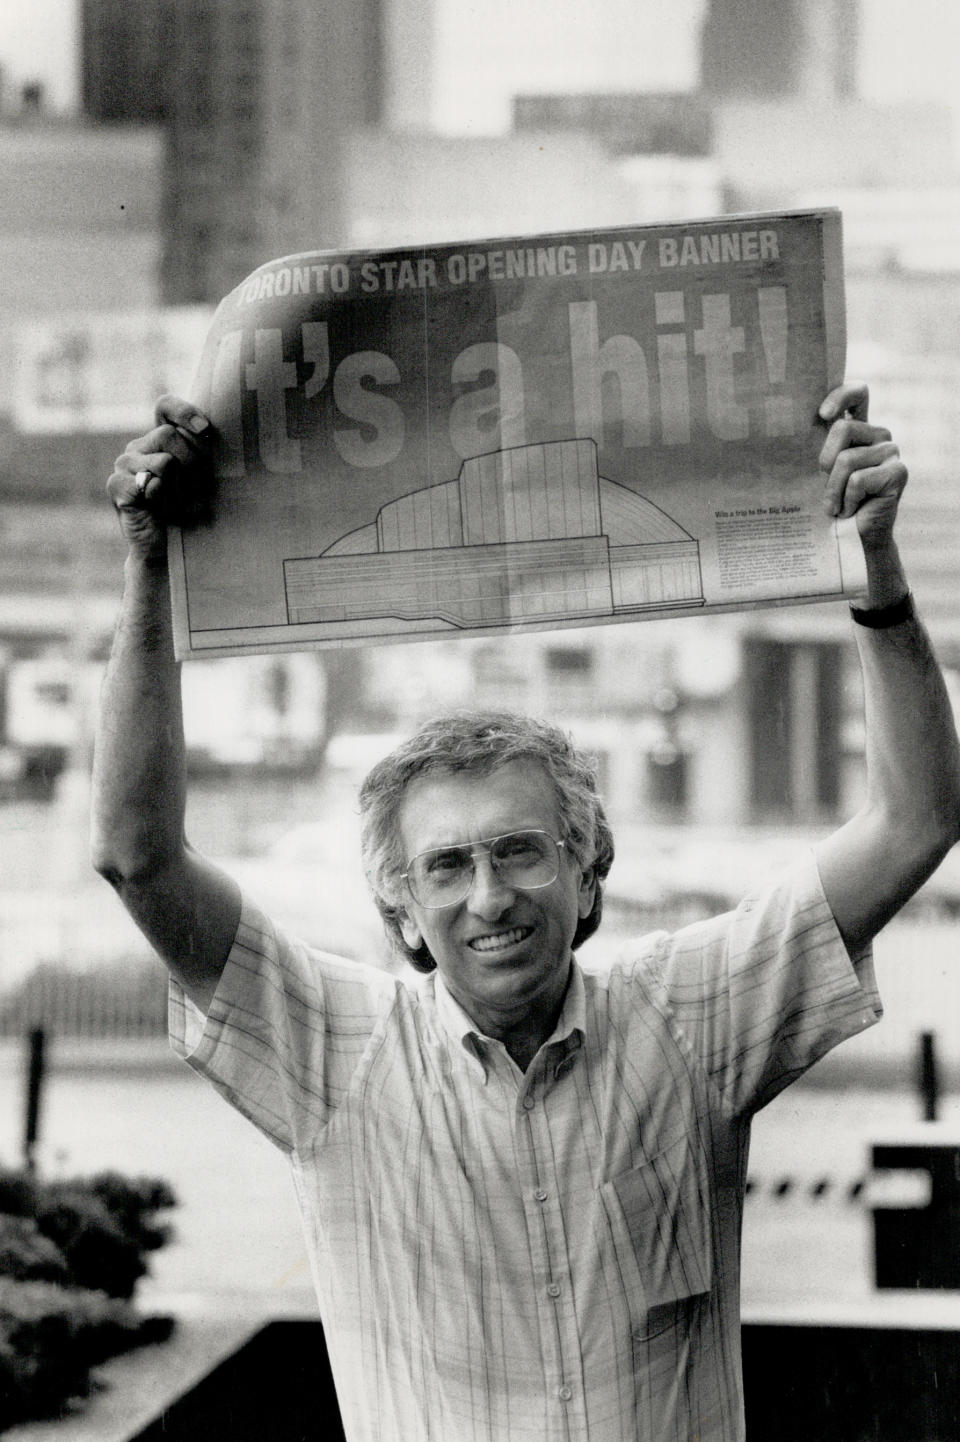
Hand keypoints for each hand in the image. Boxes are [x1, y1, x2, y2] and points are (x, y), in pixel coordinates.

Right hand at [107, 395, 213, 561]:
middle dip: (192, 463)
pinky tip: (160, 509)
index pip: (165, 408)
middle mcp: (137, 447)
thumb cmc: (186, 511)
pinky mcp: (116, 485)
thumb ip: (200, 453)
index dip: (184, 411)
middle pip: (169, 435)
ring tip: (178, 504)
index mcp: (157, 439)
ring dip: (180, 487)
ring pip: (163, 461)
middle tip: (197, 489)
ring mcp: (123, 465)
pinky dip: (162, 499)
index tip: (205, 429)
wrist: (165, 548)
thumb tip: (208, 432)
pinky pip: (149, 483)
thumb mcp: (199, 478)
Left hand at [818, 382, 907, 551]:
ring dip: (834, 490)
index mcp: (859, 429)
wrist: (851, 539)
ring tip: (837, 506)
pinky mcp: (899, 473)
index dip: (841, 396)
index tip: (822, 415)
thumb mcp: (819, 472)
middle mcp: (878, 435)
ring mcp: (891, 452)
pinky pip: (858, 480)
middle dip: (825, 461)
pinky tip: (852, 510)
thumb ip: (816, 447)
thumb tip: (785, 427)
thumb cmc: (831, 503)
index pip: (858, 393)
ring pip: (847, 460)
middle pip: (843, 428)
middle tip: (825, 486)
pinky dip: (847, 500)